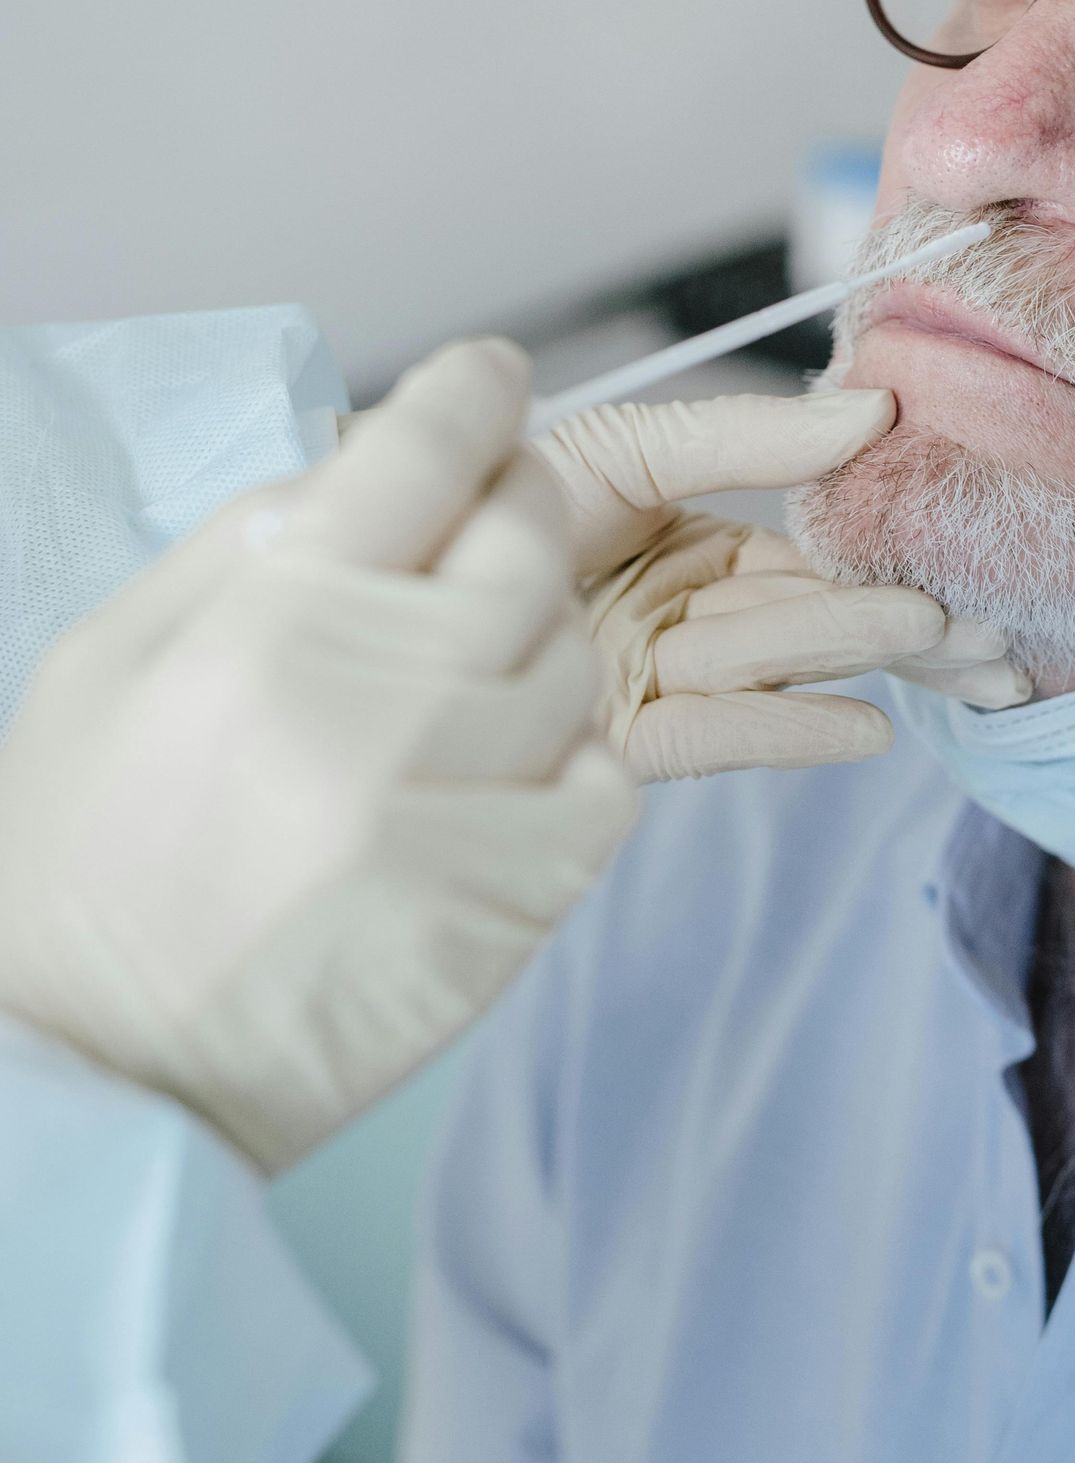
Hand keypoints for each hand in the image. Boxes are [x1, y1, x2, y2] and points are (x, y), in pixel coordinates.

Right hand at [0, 338, 632, 1172]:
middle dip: (512, 504)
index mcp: (270, 625)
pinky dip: (569, 758)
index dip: (471, 393)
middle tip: (481, 523)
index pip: (421, 451)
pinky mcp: (518, 902)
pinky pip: (605, 781)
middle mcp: (382, 704)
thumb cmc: (80, 867)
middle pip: (524, 536)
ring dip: (536, 638)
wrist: (99, 1082)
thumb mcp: (103, 664)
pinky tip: (496, 773)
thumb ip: (236, 543)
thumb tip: (358, 463)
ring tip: (460, 675)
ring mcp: (462, 807)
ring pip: (574, 655)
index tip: (489, 379)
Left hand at [538, 388, 1027, 781]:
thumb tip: (872, 408)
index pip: (804, 545)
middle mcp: (682, 611)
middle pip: (805, 611)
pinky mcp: (616, 741)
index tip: (963, 553)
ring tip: (947, 649)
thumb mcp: (625, 446)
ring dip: (862, 656)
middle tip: (990, 632)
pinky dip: (788, 727)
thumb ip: (744, 435)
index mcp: (688, 539)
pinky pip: (714, 733)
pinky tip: (867, 728)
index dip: (882, 547)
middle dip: (901, 620)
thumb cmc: (489, 493)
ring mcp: (653, 677)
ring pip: (774, 661)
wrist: (370, 577)